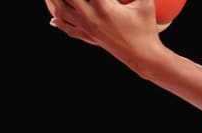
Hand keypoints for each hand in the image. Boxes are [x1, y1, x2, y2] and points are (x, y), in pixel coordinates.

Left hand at [47, 0, 161, 60]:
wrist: (143, 57)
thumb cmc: (147, 29)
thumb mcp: (146, 4)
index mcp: (104, 7)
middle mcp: (91, 17)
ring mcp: (88, 29)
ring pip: (61, 12)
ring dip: (56, 2)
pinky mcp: (89, 37)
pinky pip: (69, 30)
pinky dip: (60, 23)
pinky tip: (54, 19)